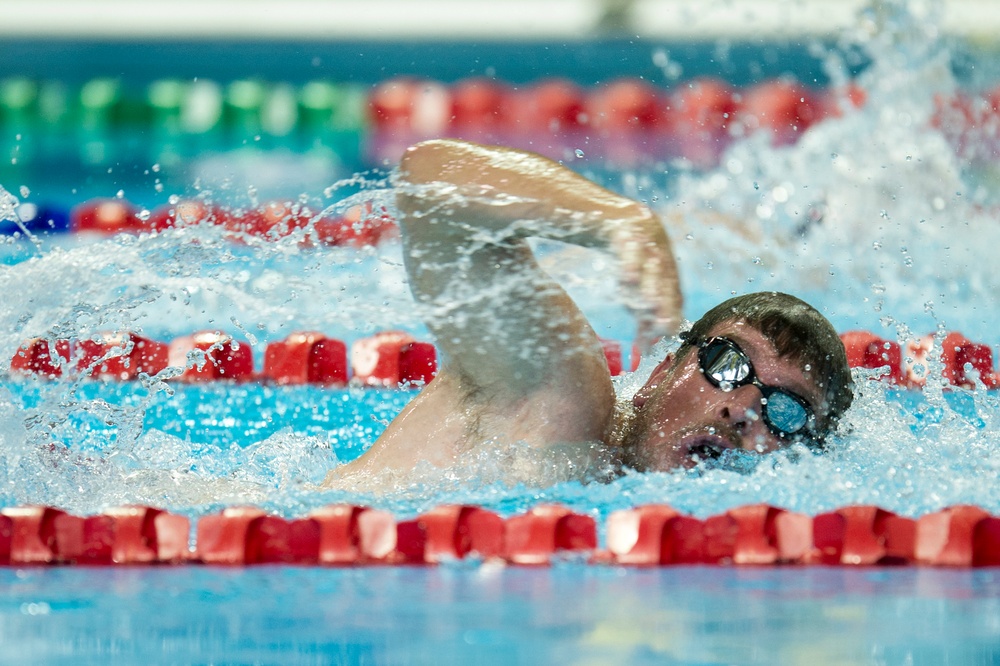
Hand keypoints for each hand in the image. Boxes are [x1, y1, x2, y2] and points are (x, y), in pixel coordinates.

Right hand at [610, 213, 682, 353]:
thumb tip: (644, 348)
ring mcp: (646, 244)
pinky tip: (628, 278)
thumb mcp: (638, 285)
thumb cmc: (630, 259)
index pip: (674, 297)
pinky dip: (630, 263)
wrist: (618, 217)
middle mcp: (662, 259)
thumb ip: (643, 314)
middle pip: (666, 284)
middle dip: (665, 304)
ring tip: (650, 305)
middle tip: (663, 323)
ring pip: (650, 268)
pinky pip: (629, 250)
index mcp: (668, 273)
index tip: (667, 333)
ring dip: (651, 286)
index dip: (671, 314)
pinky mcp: (628, 232)